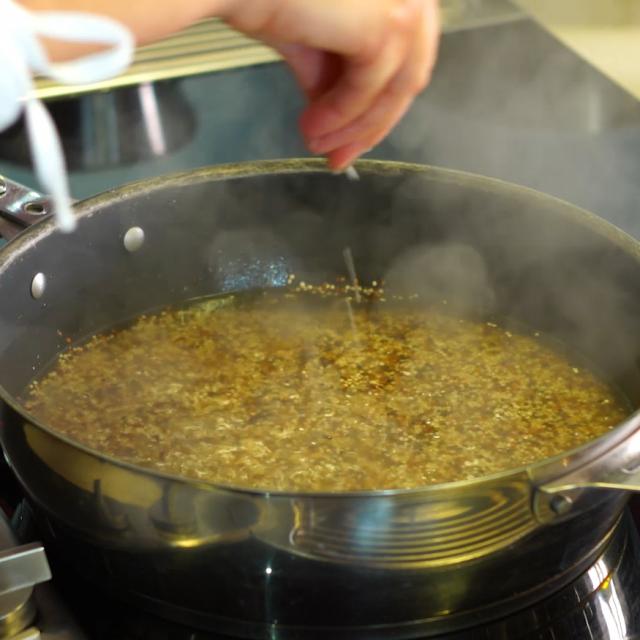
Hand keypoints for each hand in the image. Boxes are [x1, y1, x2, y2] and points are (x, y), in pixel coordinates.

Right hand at [223, 0, 440, 169]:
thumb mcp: (307, 41)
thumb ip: (330, 75)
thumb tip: (333, 116)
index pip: (403, 57)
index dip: (377, 106)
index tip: (347, 143)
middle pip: (408, 73)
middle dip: (369, 125)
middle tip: (336, 156)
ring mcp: (402, 3)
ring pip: (397, 87)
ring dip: (354, 126)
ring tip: (316, 143)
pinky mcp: (387, 23)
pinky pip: (371, 90)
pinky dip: (342, 116)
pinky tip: (313, 127)